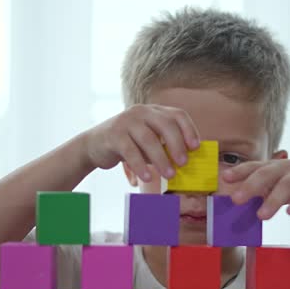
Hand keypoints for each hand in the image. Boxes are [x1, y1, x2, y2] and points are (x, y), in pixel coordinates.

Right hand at [82, 105, 199, 181]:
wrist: (93, 145)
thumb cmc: (128, 145)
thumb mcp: (148, 142)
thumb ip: (165, 146)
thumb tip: (187, 161)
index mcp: (154, 111)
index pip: (177, 114)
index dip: (189, 130)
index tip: (196, 147)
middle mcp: (141, 112)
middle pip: (165, 124)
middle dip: (177, 145)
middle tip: (184, 163)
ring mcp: (126, 121)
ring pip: (149, 139)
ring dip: (161, 159)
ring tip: (169, 175)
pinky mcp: (114, 134)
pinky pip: (130, 151)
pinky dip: (140, 165)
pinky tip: (147, 177)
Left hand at [221, 160, 289, 219]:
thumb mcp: (279, 183)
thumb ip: (262, 190)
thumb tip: (240, 201)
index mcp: (274, 166)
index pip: (254, 166)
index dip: (239, 171)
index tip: (224, 177)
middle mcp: (285, 167)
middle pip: (266, 174)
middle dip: (250, 186)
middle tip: (236, 200)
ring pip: (285, 185)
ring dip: (272, 200)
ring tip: (261, 216)